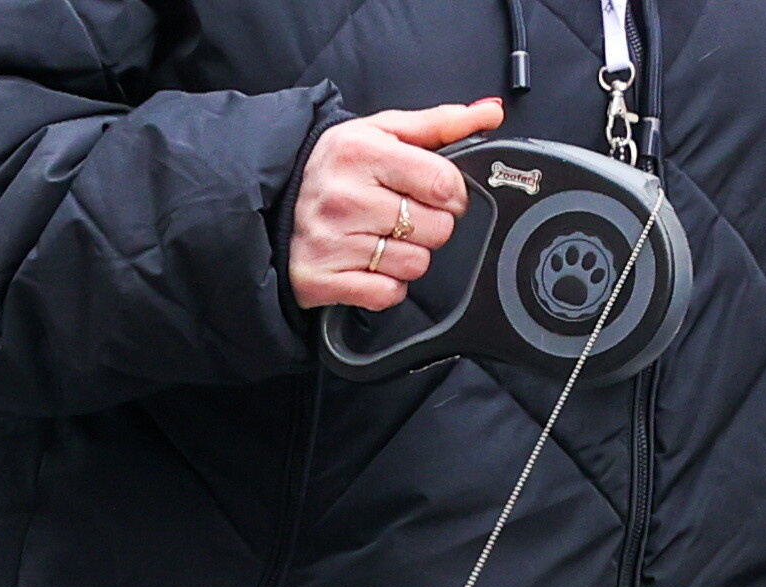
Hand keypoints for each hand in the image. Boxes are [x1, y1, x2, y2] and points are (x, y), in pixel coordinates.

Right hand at [287, 98, 498, 315]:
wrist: (275, 197)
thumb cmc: (336, 166)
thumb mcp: (381, 131)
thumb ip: (440, 123)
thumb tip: (490, 112)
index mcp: (362, 152)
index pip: (443, 183)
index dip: (452, 193)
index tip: (439, 193)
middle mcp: (344, 197)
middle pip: (436, 229)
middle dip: (430, 225)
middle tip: (401, 215)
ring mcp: (331, 242)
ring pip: (415, 264)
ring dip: (407, 256)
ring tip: (380, 237)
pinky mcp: (321, 279)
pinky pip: (387, 294)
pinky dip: (386, 285)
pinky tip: (368, 263)